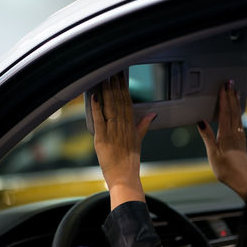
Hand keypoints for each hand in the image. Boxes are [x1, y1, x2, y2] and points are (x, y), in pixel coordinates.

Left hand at [91, 72, 155, 209]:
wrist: (124, 177)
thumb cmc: (130, 161)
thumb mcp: (139, 141)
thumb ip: (144, 125)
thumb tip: (152, 115)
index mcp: (131, 126)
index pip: (128, 102)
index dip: (124, 88)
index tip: (122, 75)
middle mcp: (123, 126)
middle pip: (119, 102)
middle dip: (116, 85)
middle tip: (113, 70)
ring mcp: (112, 132)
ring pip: (110, 108)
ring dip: (107, 92)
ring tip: (104, 77)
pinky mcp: (102, 139)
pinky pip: (99, 120)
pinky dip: (96, 108)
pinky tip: (94, 97)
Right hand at [197, 80, 246, 200]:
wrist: (242, 180)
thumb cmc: (226, 169)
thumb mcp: (212, 154)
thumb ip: (207, 137)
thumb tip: (201, 122)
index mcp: (226, 135)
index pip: (225, 112)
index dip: (224, 99)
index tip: (223, 87)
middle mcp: (235, 133)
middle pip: (233, 110)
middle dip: (231, 96)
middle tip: (231, 83)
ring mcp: (240, 136)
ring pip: (238, 115)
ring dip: (236, 102)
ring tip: (235, 92)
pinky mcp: (241, 141)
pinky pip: (240, 121)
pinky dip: (239, 112)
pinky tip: (238, 112)